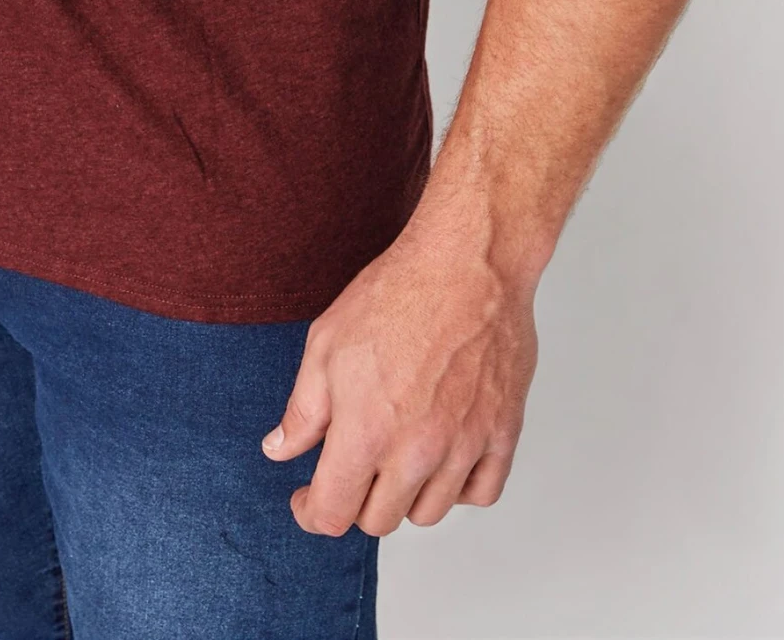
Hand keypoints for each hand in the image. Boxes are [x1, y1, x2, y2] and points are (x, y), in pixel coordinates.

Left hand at [261, 218, 538, 536]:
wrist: (468, 263)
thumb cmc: (396, 293)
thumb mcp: (326, 343)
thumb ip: (302, 410)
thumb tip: (280, 450)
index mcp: (366, 431)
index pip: (334, 513)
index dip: (312, 512)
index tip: (307, 498)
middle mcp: (417, 450)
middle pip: (380, 521)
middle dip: (355, 502)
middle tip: (350, 468)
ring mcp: (465, 446)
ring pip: (430, 513)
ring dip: (406, 495)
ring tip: (395, 456)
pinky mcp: (503, 434)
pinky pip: (481, 492)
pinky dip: (459, 487)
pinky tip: (442, 456)